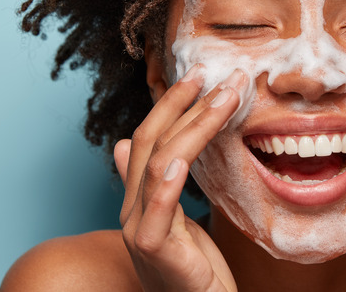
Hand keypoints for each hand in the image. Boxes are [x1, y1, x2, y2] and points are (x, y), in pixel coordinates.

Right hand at [115, 65, 245, 291]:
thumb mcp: (176, 221)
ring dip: (194, 125)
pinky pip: (158, 210)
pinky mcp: (154, 252)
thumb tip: (121, 144)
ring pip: (159, 164)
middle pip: (150, 142)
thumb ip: (156, 185)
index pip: (148, 138)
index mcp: (138, 199)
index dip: (171, 104)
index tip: (200, 76)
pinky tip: (182, 158)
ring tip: (224, 98)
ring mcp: (139, 229)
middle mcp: (132, 209)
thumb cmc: (194, 273)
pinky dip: (168, 182)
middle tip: (214, 73)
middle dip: (183, 103)